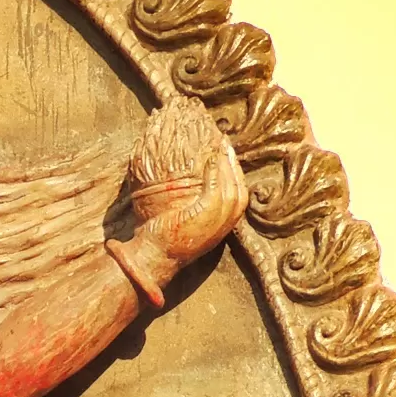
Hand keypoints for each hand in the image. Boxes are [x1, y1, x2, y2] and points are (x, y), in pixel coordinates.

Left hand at [130, 132, 248, 289]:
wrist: (156, 256)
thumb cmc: (166, 237)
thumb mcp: (189, 219)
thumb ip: (198, 202)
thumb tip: (196, 178)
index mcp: (226, 223)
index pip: (238, 190)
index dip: (233, 168)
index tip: (225, 151)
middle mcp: (227, 221)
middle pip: (239, 183)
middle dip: (232, 160)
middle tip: (224, 140)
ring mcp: (220, 217)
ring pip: (230, 181)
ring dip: (225, 160)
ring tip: (219, 143)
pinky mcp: (208, 212)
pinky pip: (217, 185)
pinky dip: (216, 169)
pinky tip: (210, 157)